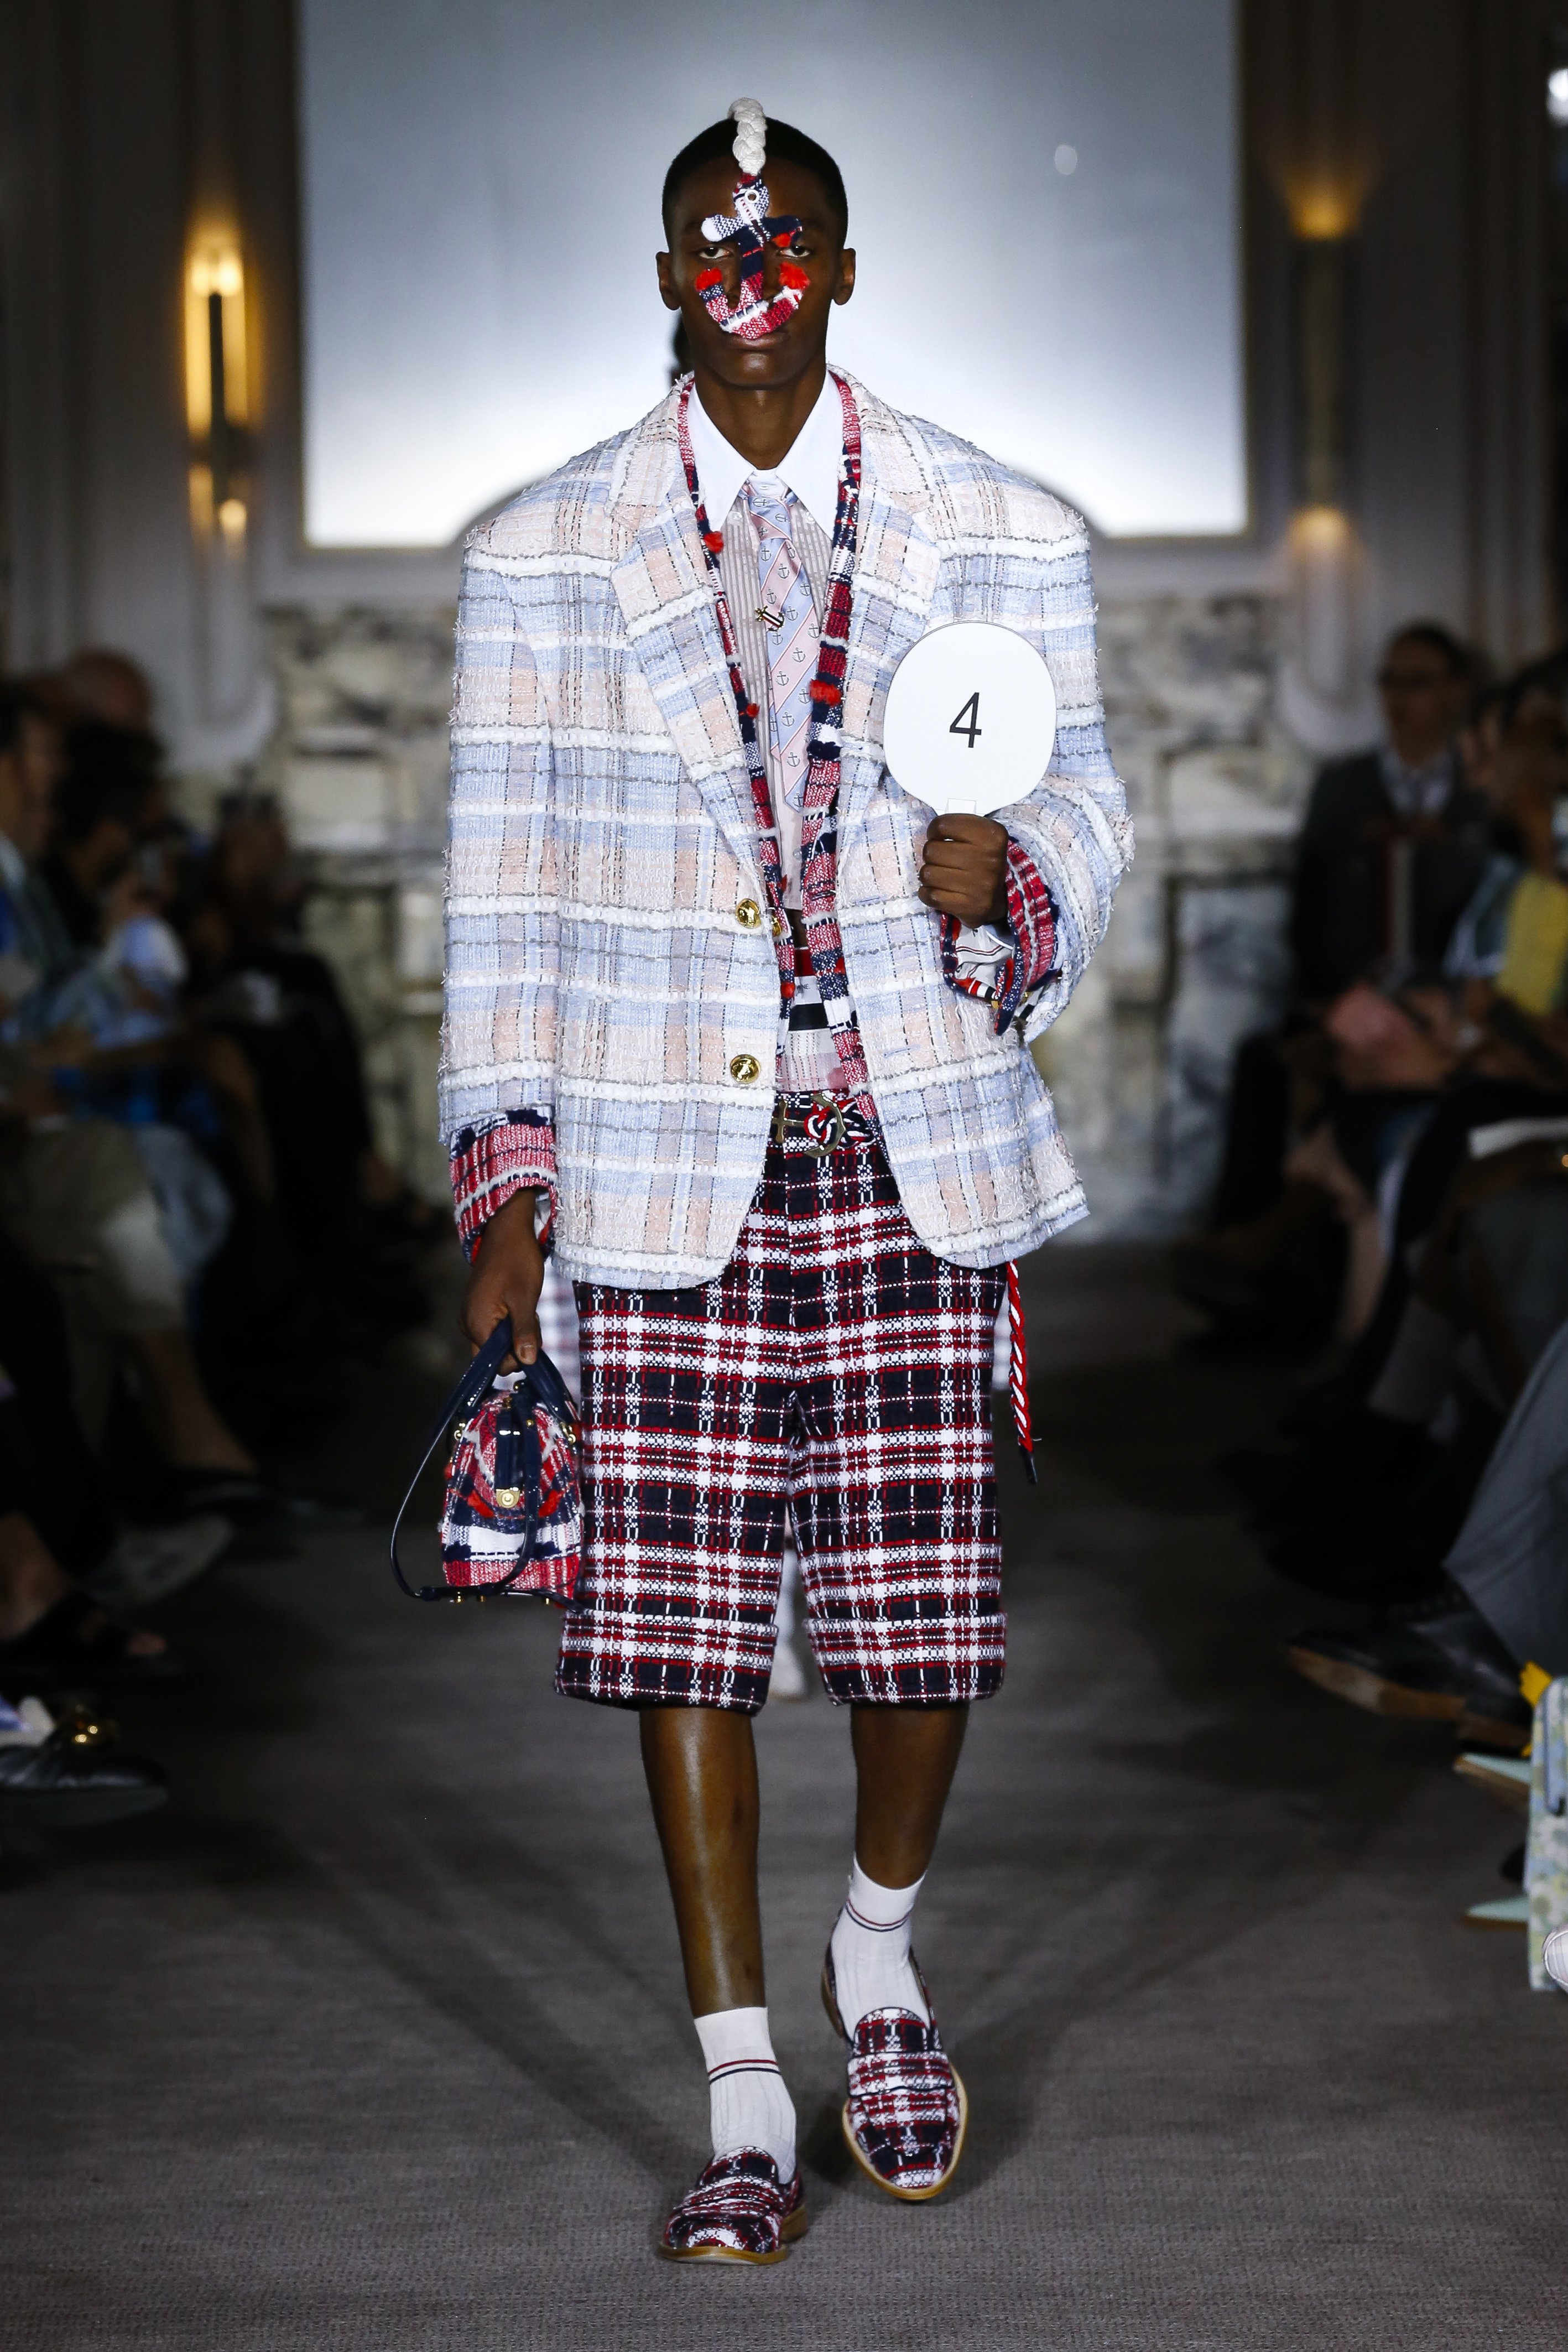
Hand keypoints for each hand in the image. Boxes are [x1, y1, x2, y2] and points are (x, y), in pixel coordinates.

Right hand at [460, 1187, 542, 1363]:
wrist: (505, 1232)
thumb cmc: (517, 1262)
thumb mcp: (525, 1299)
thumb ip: (525, 1332)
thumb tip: (528, 1362)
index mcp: (477, 1325)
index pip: (497, 1364)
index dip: (518, 1356)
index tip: (532, 1334)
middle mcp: (468, 1325)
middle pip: (495, 1357)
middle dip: (517, 1346)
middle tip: (530, 1319)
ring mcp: (470, 1317)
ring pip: (497, 1343)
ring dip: (516, 1333)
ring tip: (524, 1308)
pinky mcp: (477, 1310)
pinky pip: (493, 1330)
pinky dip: (510, 1324)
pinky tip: (518, 1305)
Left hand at [919, 814, 1009, 926]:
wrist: (996, 897)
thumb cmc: (981, 862)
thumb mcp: (978, 835)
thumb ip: (954, 828)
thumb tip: (927, 836)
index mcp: (991, 835)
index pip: (942, 825)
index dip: (934, 831)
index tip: (939, 837)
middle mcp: (989, 859)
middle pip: (931, 850)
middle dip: (931, 855)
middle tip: (941, 860)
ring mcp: (980, 885)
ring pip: (927, 874)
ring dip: (929, 875)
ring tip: (940, 876)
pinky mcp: (969, 906)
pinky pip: (930, 895)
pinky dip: (927, 893)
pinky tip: (937, 890)